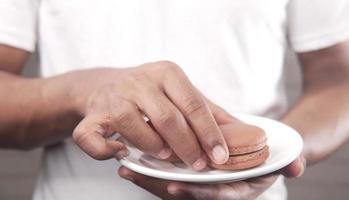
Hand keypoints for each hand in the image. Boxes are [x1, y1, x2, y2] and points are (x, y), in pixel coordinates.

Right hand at [71, 61, 234, 169]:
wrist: (104, 83)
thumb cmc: (150, 91)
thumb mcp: (180, 92)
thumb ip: (208, 110)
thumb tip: (243, 130)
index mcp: (167, 73)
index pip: (193, 104)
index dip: (209, 132)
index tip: (221, 156)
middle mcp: (140, 81)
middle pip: (167, 117)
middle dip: (186, 145)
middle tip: (199, 165)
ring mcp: (113, 97)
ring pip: (131, 122)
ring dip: (150, 144)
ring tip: (165, 156)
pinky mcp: (91, 115)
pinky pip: (91, 135)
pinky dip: (104, 149)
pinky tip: (120, 153)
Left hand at [118, 157, 305, 199]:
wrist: (258, 155)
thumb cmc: (264, 158)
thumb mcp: (278, 160)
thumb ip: (286, 164)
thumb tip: (296, 166)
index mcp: (234, 191)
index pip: (213, 195)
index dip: (195, 193)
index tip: (173, 185)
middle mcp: (213, 192)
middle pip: (184, 193)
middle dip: (159, 186)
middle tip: (134, 174)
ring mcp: (198, 186)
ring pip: (170, 186)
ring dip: (148, 178)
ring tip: (125, 168)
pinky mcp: (187, 176)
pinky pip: (166, 176)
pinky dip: (149, 171)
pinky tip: (129, 162)